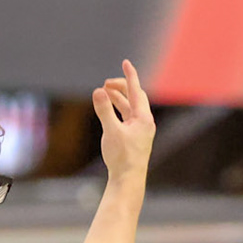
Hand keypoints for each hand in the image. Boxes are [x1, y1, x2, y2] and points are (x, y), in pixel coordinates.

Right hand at [91, 59, 154, 180]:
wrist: (128, 180)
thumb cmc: (122, 157)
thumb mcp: (111, 131)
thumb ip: (104, 110)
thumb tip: (98, 91)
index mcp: (143, 118)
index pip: (136, 90)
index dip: (130, 75)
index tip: (125, 62)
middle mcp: (144, 122)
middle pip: (135, 97)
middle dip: (121, 87)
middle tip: (106, 84)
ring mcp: (140, 130)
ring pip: (130, 107)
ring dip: (118, 98)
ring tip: (105, 92)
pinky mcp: (134, 138)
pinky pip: (127, 117)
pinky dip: (118, 109)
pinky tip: (109, 110)